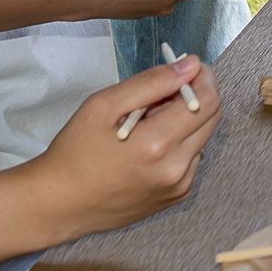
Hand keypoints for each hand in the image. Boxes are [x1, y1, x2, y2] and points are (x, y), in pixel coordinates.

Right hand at [24, 55, 219, 238]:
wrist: (59, 204)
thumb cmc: (75, 153)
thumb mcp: (104, 105)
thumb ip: (152, 82)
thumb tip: (191, 66)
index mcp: (158, 144)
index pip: (208, 100)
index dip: (202, 77)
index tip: (186, 69)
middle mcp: (176, 169)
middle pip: (212, 118)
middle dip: (194, 97)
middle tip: (159, 95)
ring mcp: (178, 187)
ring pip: (201, 138)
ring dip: (185, 122)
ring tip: (147, 125)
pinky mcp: (176, 196)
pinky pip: (191, 159)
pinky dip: (178, 145)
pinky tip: (147, 148)